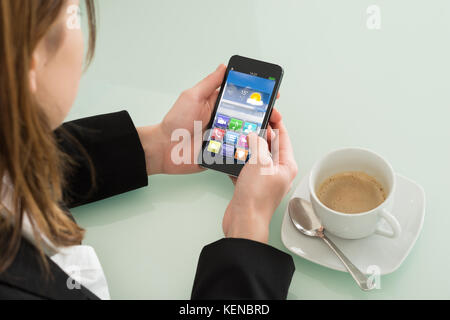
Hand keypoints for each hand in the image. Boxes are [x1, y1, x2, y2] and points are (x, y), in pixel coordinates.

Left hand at [137, 64, 280, 175]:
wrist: (165, 149)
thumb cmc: (175, 122)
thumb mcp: (192, 97)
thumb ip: (209, 83)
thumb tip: (223, 67)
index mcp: (217, 105)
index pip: (242, 98)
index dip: (257, 95)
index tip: (271, 92)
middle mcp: (223, 120)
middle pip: (250, 116)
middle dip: (264, 114)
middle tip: (274, 114)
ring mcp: (225, 137)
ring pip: (248, 134)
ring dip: (259, 132)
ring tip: (269, 130)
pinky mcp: (223, 152)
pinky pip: (240, 151)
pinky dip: (249, 150)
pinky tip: (258, 147)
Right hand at [222, 116, 297, 243]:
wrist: (244, 220)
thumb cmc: (257, 197)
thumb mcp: (259, 162)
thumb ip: (258, 144)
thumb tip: (254, 134)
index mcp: (286, 165)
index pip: (283, 137)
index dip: (276, 122)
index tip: (269, 112)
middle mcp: (277, 172)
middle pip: (269, 146)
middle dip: (259, 133)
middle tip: (250, 122)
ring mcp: (263, 179)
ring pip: (256, 156)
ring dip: (247, 147)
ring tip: (239, 136)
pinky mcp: (250, 186)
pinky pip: (245, 168)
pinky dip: (239, 161)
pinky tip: (232, 155)